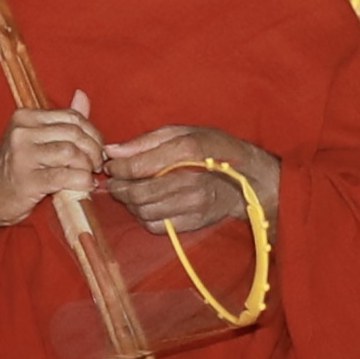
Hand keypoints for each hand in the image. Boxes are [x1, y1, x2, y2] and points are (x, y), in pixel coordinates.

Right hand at [0, 87, 103, 242]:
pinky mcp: (27, 180)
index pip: (71, 117)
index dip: (92, 133)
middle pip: (74, 133)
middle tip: (97, 165)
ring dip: (87, 167)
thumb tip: (82, 96)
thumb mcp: (34, 140)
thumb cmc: (13, 171)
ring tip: (88, 176)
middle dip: (94, 150)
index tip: (98, 149)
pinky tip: (84, 187)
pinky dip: (80, 181)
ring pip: (71, 152)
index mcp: (25, 117)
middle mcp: (22, 132)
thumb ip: (60, 120)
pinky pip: (64, 176)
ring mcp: (22, 155)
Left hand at [99, 126, 279, 235]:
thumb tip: (112, 151)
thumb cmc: (214, 149)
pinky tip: (146, 205)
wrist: (249, 179)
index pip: (139, 167)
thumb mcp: (183, 133)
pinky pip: (157, 226)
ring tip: (129, 192)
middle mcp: (191, 182)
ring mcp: (194, 206)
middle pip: (139, 193)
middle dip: (120, 188)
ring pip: (145, 212)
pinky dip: (144, 217)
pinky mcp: (193, 223)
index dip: (118, 169)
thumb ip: (145, 142)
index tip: (110, 166)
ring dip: (130, 204)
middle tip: (114, 181)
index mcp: (188, 152)